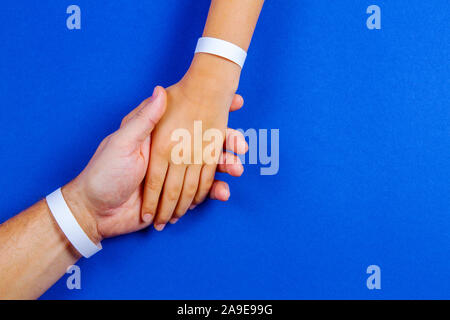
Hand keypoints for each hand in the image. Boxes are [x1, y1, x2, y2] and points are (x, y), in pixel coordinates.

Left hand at [62, 86, 246, 241]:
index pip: (193, 122)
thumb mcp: (122, 142)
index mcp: (159, 139)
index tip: (236, 101)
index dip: (213, 113)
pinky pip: (199, 194)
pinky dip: (213, 193)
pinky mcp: (177, 198)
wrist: (95, 210)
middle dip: (226, 144)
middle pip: (205, 147)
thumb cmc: (104, 172)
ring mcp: (175, 177)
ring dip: (225, 169)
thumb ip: (144, 120)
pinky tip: (224, 192)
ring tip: (238, 169)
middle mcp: (171, 155)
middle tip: (243, 145)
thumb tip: (160, 90)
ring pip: (208, 170)